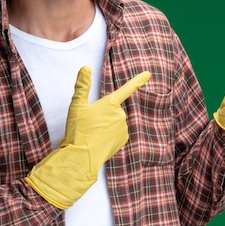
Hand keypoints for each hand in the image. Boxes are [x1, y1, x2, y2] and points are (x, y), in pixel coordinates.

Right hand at [25, 66, 150, 208]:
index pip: (126, 89)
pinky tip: (99, 140)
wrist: (82, 157)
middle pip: (113, 109)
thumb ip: (82, 85)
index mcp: (110, 104)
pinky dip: (109, 134)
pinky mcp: (123, 140)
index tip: (148, 74)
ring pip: (114, 121)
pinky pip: (117, 132)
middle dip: (103, 113)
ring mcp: (123, 128)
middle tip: (89, 123)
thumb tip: (85, 68)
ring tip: (92, 133)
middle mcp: (120, 115)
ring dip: (106, 125)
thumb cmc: (79, 130)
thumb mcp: (76, 105)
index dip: (138, 80)